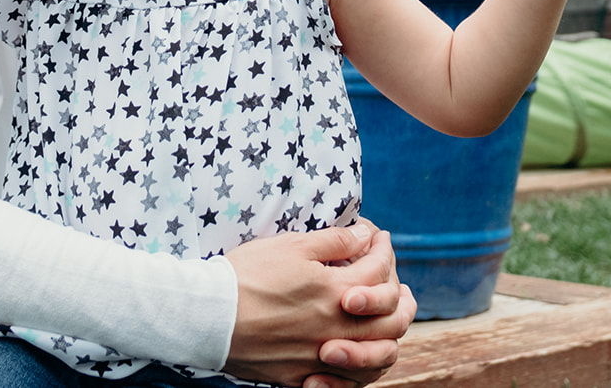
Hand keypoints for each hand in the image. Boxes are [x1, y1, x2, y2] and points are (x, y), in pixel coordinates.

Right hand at [224, 221, 415, 386]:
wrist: (208, 316)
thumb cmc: (247, 276)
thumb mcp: (291, 246)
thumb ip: (334, 242)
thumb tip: (364, 236)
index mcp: (336, 292)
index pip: (379, 272)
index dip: (384, 251)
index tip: (378, 238)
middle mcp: (337, 328)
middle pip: (392, 320)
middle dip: (402, 297)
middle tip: (397, 282)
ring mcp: (322, 357)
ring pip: (378, 356)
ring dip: (390, 336)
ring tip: (388, 321)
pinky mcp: (303, 376)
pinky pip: (348, 382)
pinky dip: (363, 369)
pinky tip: (359, 355)